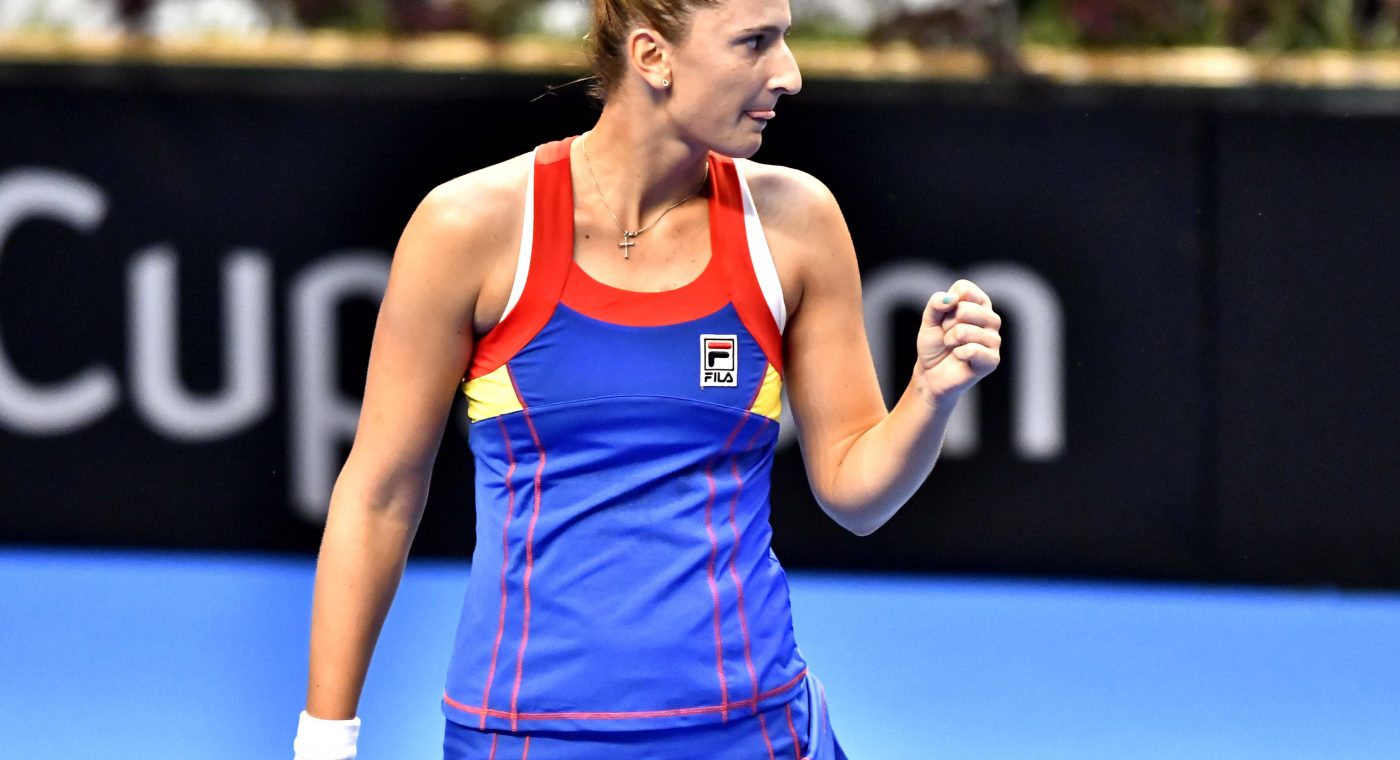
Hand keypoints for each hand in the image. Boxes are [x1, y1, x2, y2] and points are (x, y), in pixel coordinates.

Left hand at [915, 279, 1001, 404]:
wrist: (931, 374)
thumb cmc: (934, 345)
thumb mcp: (929, 320)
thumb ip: (936, 304)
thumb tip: (952, 299)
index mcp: (979, 304)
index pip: (964, 289)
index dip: (947, 304)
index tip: (945, 318)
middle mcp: (991, 319)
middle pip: (965, 309)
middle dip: (947, 324)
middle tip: (948, 335)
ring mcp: (994, 339)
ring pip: (965, 331)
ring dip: (950, 340)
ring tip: (953, 347)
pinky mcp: (992, 360)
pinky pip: (972, 350)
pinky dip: (958, 354)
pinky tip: (960, 358)